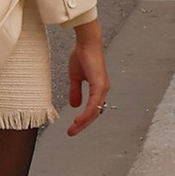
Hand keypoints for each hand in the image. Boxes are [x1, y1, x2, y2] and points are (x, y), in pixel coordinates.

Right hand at [65, 18, 109, 133]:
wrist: (86, 43)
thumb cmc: (83, 55)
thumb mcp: (75, 77)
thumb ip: (75, 91)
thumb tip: (75, 105)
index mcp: (98, 88)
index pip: (92, 109)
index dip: (83, 119)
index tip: (73, 126)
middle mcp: (103, 90)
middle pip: (94, 114)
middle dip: (82, 125)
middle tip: (72, 132)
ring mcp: (103, 88)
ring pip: (94, 111)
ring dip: (83, 122)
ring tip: (73, 129)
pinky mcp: (100, 85)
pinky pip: (94, 104)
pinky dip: (86, 113)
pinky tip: (79, 119)